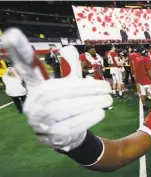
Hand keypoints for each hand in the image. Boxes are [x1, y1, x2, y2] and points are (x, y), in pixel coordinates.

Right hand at [2, 28, 112, 151]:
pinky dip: (86, 119)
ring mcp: (39, 122)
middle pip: (55, 93)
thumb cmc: (68, 106)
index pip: (27, 70)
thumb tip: (69, 49)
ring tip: (107, 100)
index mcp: (37, 88)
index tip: (12, 34)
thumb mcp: (70, 87)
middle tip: (106, 88)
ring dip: (88, 104)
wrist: (66, 136)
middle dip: (84, 89)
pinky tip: (100, 113)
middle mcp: (33, 104)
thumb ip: (70, 70)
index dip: (20, 53)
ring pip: (62, 110)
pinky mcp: (50, 137)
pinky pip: (68, 127)